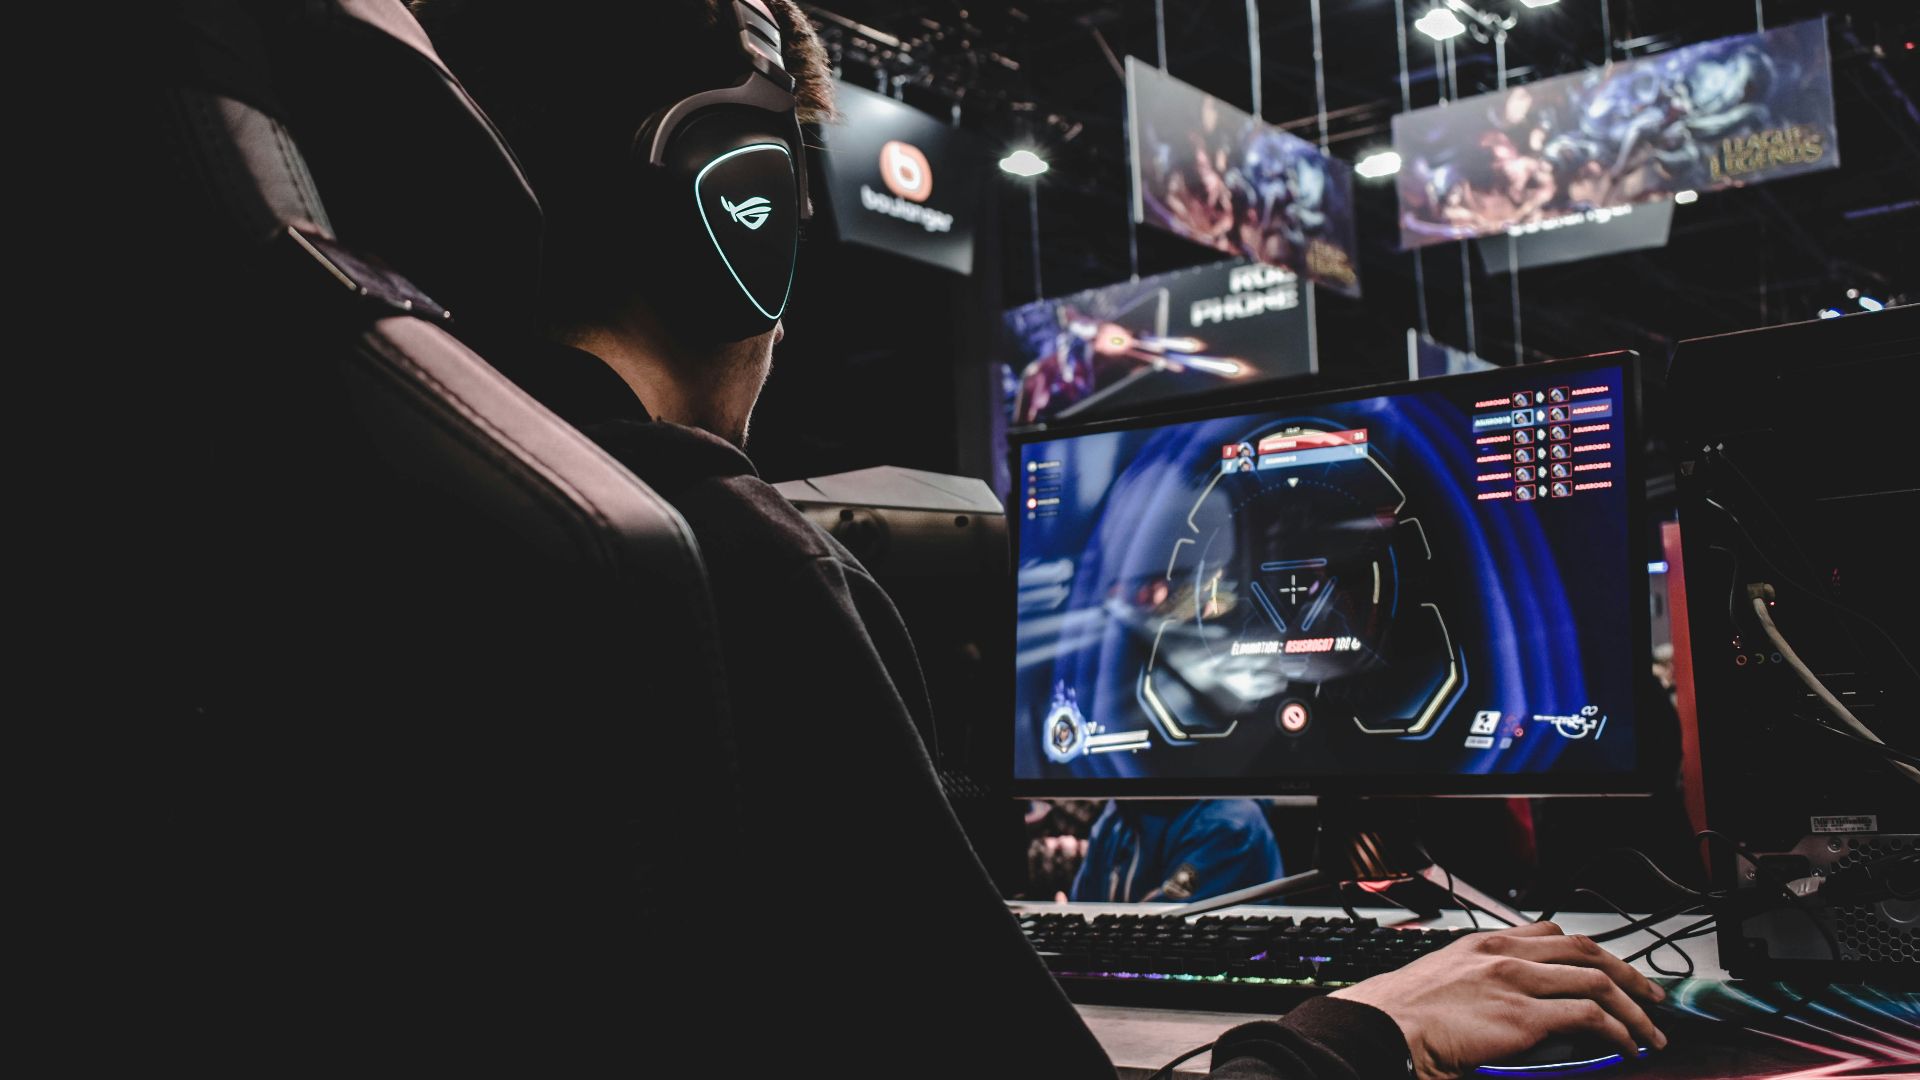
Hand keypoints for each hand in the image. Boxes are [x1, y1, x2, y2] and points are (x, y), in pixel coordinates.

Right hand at [1329, 921, 1667, 1079]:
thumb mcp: (1442, 982)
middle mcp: (1505, 954)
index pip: (1550, 932)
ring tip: (1649, 1029)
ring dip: (1634, 1007)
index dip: (1588, 951)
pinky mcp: (1526, 1017)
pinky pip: (1591, 1017)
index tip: (1606, 967)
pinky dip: (1619, 1031)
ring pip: (1598, 980)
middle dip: (1626, 972)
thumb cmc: (1401, 1016)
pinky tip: (1627, 1046)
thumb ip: (1480, 984)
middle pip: (1585, 950)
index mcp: (1482, 944)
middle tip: (1649, 994)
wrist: (1382, 1028)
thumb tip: (1508, 1007)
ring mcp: (1518, 982)